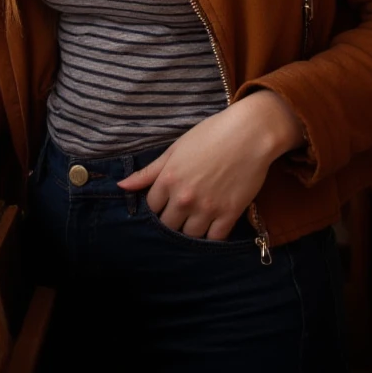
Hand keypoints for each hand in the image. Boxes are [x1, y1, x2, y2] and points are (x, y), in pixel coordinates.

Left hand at [117, 90, 304, 239]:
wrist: (249, 134)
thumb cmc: (211, 135)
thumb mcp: (175, 149)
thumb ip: (148, 171)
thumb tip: (122, 186)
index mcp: (168, 179)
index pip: (151, 207)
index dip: (157, 205)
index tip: (166, 201)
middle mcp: (184, 197)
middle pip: (168, 225)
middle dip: (171, 219)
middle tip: (181, 210)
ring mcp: (207, 208)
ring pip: (189, 235)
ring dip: (190, 229)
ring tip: (196, 217)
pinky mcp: (229, 214)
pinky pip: (214, 238)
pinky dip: (211, 236)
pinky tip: (212, 225)